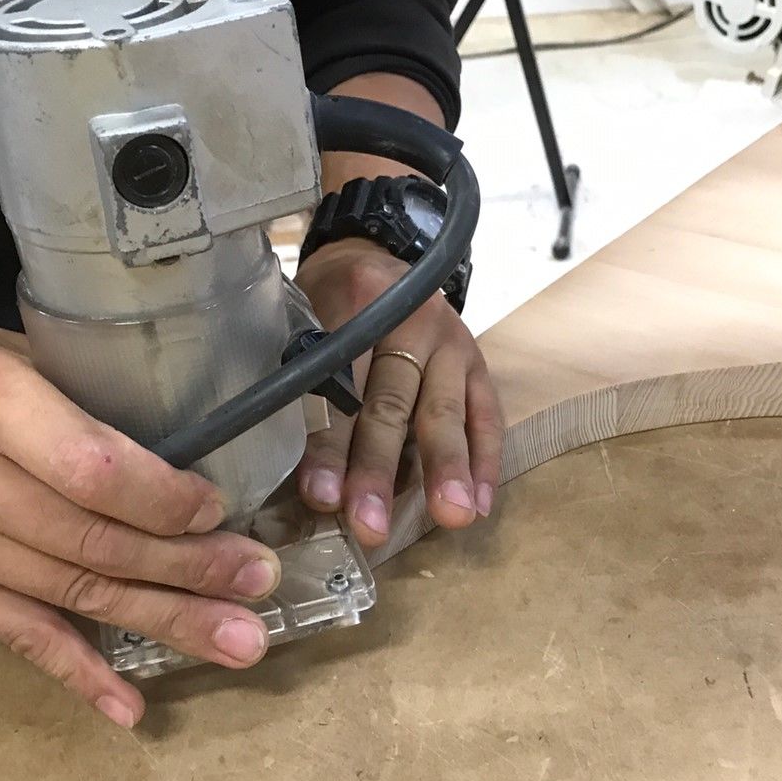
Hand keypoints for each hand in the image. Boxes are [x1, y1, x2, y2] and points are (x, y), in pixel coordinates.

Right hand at [0, 298, 278, 727]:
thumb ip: (73, 396)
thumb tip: (176, 448)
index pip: (92, 470)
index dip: (166, 501)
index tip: (221, 511)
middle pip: (93, 542)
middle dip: (189, 570)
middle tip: (262, 585)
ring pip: (71, 595)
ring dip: (163, 622)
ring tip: (238, 643)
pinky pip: (17, 636)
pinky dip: (78, 675)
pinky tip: (130, 709)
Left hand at [291, 239, 503, 546]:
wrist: (376, 255)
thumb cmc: (328, 304)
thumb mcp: (303, 320)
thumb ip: (302, 381)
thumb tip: (294, 474)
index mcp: (353, 307)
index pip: (338, 384)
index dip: (328, 443)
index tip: (320, 495)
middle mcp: (408, 323)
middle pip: (391, 403)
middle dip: (378, 469)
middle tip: (370, 525)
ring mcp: (451, 343)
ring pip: (443, 412)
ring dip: (445, 470)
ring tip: (450, 518)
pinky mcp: (478, 363)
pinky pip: (486, 416)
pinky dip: (484, 461)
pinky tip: (479, 504)